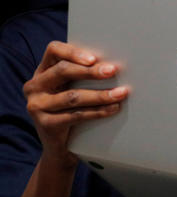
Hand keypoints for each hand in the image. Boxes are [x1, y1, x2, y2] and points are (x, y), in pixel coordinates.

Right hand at [23, 41, 127, 167]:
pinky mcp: (45, 124)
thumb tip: (113, 65)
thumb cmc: (70, 110)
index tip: (94, 58)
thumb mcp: (70, 88)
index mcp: (42, 72)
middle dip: (91, 72)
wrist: (60, 146)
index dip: (73, 52)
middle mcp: (34, 86)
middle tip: (112, 71)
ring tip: (121, 93)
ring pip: (72, 96)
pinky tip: (113, 108)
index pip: (54, 51)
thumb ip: (82, 75)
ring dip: (100, 94)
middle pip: (63, 71)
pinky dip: (97, 112)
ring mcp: (37, 106)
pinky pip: (76, 115)